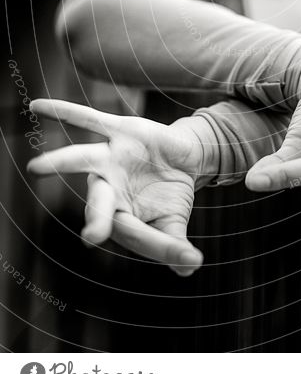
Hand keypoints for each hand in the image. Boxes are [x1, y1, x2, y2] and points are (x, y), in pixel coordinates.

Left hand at [26, 99, 214, 275]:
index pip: (125, 231)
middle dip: (98, 218)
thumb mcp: (174, 224)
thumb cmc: (171, 196)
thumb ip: (172, 246)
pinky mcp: (119, 129)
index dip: (149, 242)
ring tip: (35, 168)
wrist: (186, 159)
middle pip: (99, 203)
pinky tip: (37, 106)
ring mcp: (110, 157)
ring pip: (81, 159)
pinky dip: (65, 111)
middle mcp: (107, 186)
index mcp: (116, 215)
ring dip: (59, 162)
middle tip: (94, 236)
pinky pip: (90, 118)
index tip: (181, 258)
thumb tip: (192, 268)